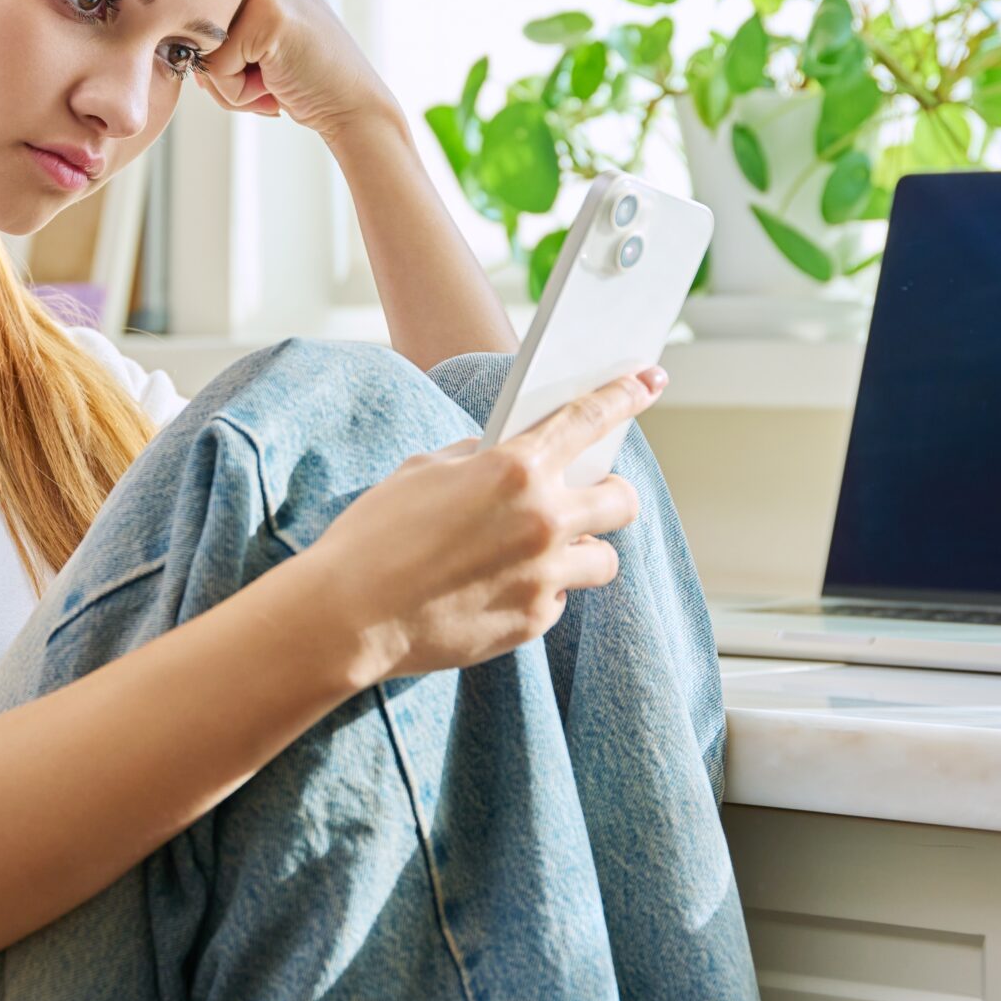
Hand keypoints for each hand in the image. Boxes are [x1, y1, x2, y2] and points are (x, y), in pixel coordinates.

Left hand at [198, 0, 398, 143]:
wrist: (353, 105)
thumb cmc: (295, 75)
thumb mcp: (251, 31)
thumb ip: (210, 19)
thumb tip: (165, 33)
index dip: (211, 41)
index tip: (255, 55)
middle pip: (193, 19)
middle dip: (218, 63)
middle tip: (265, 74)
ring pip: (199, 43)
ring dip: (226, 80)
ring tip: (271, 78)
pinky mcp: (268, 14)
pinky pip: (215, 67)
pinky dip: (237, 93)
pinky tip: (276, 87)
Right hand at [300, 368, 668, 682]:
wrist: (349, 616)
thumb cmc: (375, 535)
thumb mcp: (422, 471)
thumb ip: (475, 459)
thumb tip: (497, 460)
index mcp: (515, 468)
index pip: (589, 418)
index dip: (627, 395)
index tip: (651, 380)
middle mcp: (543, 520)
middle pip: (621, 501)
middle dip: (614, 495)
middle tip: (596, 498)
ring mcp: (544, 575)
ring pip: (604, 560)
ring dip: (582, 553)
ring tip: (543, 554)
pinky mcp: (534, 621)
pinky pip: (558, 600)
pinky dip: (538, 592)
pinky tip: (495, 590)